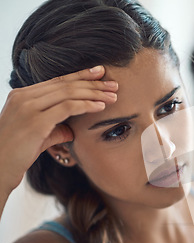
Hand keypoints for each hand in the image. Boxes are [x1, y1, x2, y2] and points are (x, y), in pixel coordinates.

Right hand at [0, 66, 117, 194]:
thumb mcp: (37, 137)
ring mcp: (28, 107)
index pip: (57, 81)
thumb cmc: (16, 155)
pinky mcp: (35, 121)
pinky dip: (87, 105)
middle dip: (92, 83)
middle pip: (65, 84)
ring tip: (113, 95)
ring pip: (68, 93)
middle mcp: (23, 97)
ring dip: (94, 93)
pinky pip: (67, 108)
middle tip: (114, 84)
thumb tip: (71, 131)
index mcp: (22, 96)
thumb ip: (54, 130)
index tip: (99, 73)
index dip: (80, 76)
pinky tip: (101, 106)